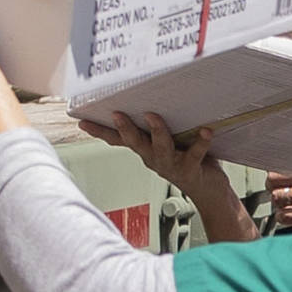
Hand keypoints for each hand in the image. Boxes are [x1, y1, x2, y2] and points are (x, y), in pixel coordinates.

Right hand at [81, 113, 258, 241]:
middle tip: (116, 114)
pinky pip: (195, 153)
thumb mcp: (167, 143)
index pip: (119, 139)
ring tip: (153, 117)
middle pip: (135, 143)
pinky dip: (201, 141)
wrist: (209, 192)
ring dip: (157, 132)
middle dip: (125, 129)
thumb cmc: (189, 161)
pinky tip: (206, 130)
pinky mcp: (191, 169)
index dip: (100, 131)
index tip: (82, 120)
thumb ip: (157, 127)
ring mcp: (171, 165)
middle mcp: (154, 158)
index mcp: (146, 150)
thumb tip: (149, 100)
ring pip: (160, 148)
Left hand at [266, 157, 291, 227]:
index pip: (277, 174)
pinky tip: (288, 212)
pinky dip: (284, 216)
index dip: (272, 176)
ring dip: (279, 204)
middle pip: (275, 191)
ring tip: (283, 201)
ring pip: (279, 206)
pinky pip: (287, 219)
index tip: (274, 177)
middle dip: (274, 190)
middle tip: (277, 189)